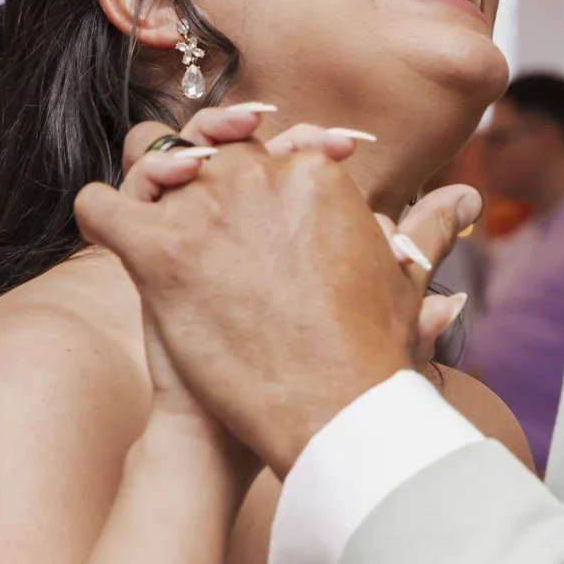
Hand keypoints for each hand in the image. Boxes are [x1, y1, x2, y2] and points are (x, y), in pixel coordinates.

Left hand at [79, 120, 479, 477]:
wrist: (336, 415)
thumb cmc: (374, 356)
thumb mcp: (404, 282)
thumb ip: (428, 229)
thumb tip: (464, 199)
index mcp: (314, 172)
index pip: (264, 148)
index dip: (254, 175)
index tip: (253, 211)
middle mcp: (258, 175)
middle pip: (207, 149)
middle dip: (200, 173)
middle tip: (204, 220)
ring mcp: (206, 209)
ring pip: (152, 164)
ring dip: (151, 189)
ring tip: (160, 227)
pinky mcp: (159, 253)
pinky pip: (102, 207)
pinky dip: (99, 215)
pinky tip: (114, 239)